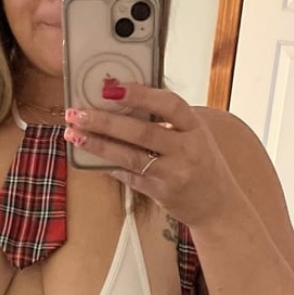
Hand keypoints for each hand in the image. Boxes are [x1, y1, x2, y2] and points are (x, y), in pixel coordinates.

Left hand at [64, 84, 240, 227]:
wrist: (219, 206)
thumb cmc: (203, 165)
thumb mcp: (194, 136)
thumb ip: (166, 121)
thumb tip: (121, 102)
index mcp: (195, 127)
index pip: (169, 104)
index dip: (140, 94)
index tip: (112, 87)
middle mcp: (186, 150)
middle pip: (141, 131)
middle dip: (105, 121)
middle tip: (78, 112)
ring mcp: (173, 173)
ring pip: (129, 156)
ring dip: (98, 144)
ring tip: (74, 134)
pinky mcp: (160, 192)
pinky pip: (129, 176)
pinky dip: (108, 165)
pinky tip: (89, 157)